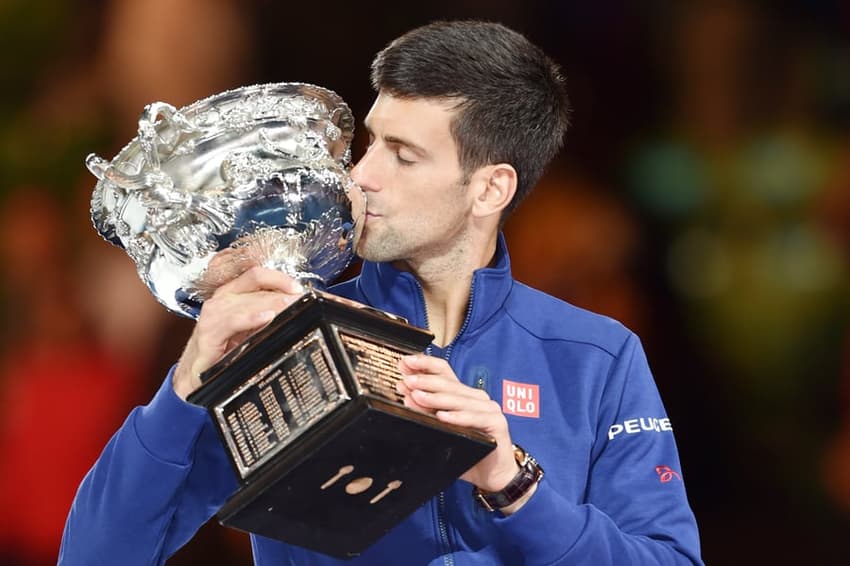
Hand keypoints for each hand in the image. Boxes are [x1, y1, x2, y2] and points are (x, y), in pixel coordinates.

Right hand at [172, 267, 304, 399]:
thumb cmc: (223, 347)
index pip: (258, 274)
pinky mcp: (209, 332)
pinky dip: (250, 317)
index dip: (281, 278)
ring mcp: (215, 313)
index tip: (301, 288)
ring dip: (272, 301)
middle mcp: (223, 297)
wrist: (197, 372)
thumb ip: (268, 314)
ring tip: (290, 305)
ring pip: (247, 299)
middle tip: (302, 297)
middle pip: (256, 282)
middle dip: (282, 289)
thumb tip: (295, 307)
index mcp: (233, 292)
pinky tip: (266, 318)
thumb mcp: (249, 327)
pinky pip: (232, 320)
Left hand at [396, 354, 519, 492]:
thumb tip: (408, 397)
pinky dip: (457, 417)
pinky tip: (442, 417)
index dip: (425, 365)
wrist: (493, 474)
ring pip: (459, 400)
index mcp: (463, 395)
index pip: (444, 371)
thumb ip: (427, 413)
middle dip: (425, 381)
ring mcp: (488, 409)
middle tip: (407, 382)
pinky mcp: (497, 423)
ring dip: (436, 398)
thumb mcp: (441, 430)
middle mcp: (477, 398)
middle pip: (449, 384)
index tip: (405, 363)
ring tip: (417, 396)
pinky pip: (474, 419)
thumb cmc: (467, 451)